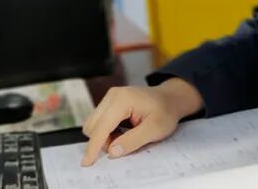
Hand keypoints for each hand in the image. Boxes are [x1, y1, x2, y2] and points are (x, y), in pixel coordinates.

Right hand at [80, 78, 202, 165]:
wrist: (170, 99)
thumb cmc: (165, 112)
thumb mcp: (155, 130)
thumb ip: (132, 141)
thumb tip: (112, 151)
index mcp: (123, 100)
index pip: (101, 127)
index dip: (94, 146)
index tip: (88, 162)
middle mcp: (113, 95)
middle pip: (93, 126)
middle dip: (103, 142)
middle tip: (124, 146)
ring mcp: (110, 97)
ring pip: (94, 124)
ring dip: (105, 137)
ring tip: (126, 137)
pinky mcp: (109, 101)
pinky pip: (99, 121)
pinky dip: (107, 131)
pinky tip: (122, 131)